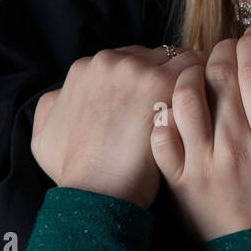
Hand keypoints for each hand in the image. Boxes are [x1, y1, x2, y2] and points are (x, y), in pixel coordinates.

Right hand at [31, 45, 207, 208]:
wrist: (95, 193)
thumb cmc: (73, 173)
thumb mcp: (44, 137)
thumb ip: (53, 106)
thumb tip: (63, 95)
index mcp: (84, 68)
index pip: (127, 60)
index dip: (143, 79)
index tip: (153, 99)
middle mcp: (109, 61)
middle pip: (152, 56)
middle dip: (165, 76)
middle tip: (177, 105)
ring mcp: (136, 69)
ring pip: (176, 58)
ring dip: (187, 78)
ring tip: (197, 105)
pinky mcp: (162, 83)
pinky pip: (196, 67)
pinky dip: (203, 82)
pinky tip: (207, 105)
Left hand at [149, 25, 250, 240]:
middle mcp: (234, 147)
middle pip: (218, 74)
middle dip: (223, 49)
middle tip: (230, 48)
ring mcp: (201, 163)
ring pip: (183, 96)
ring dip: (190, 73)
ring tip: (203, 70)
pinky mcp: (177, 179)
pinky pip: (159, 132)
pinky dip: (163, 112)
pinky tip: (178, 107)